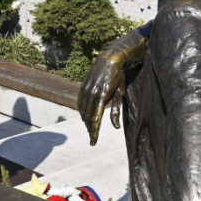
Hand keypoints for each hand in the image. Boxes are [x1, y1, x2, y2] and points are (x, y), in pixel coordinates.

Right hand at [78, 25, 149, 145]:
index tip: (93, 142)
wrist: (109, 59)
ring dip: (86, 122)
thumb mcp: (120, 94)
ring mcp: (86, 89)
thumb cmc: (118, 77)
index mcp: (102, 96)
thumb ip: (116, 111)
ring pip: (83, 111)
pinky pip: (80, 103)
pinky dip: (82, 112)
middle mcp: (92, 93)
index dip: (94, 133)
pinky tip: (85, 117)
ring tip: (90, 129)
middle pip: (88, 117)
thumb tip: (116, 128)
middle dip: (90, 129)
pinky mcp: (83, 86)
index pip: (96, 120)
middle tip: (92, 139)